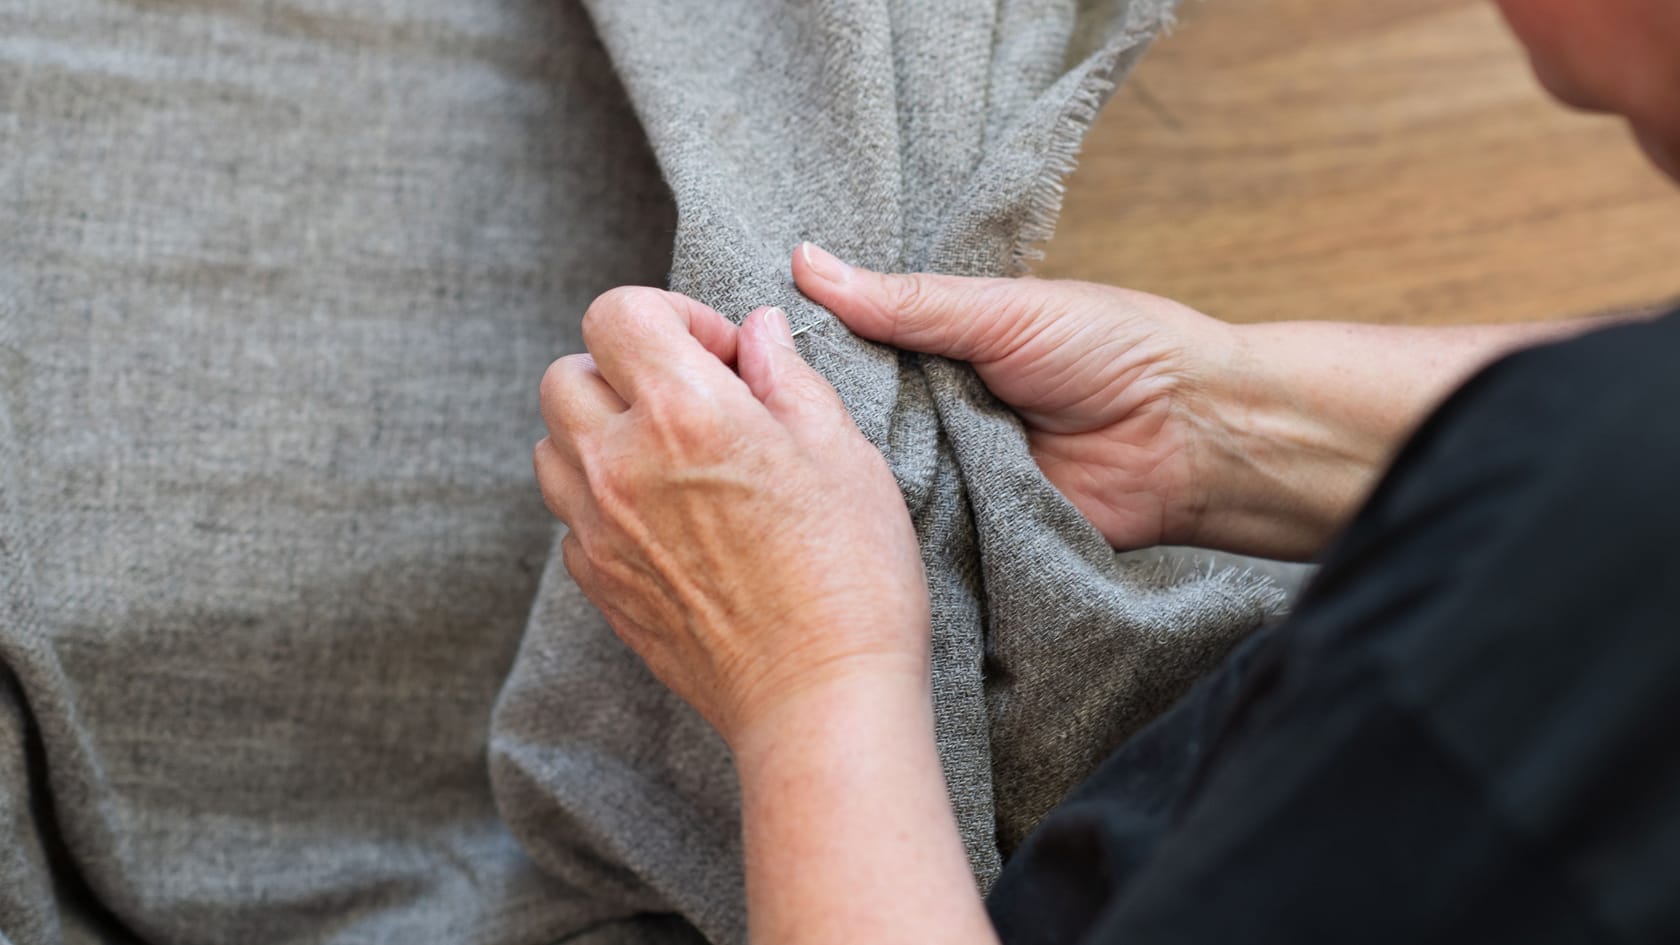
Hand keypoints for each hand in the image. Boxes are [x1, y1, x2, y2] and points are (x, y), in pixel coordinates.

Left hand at [534, 288, 930, 746]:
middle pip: (565, 373)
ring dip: (599, 432)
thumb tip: (758, 331)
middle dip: (623, 369)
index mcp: (684, 412)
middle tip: (692, 399)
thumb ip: (788, 377)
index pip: (617, 313)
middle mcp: (620, 465)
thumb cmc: (851, 574)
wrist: (819, 698)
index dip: (672, 315)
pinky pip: (570, 518)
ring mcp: (598, 530)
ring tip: (670, 456)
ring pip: (552, 445)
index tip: (721, 353)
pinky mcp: (599, 585)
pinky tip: (669, 519)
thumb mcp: (843, 452)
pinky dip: (603, 501)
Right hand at [793, 242, 1238, 551]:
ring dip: (854, 473)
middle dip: (816, 420)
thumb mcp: (1002, 312)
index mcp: (940, 351)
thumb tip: (807, 262)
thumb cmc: (1114, 350)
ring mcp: (953, 475)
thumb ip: (907, 302)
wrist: (1191, 438)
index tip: (739, 352)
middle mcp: (937, 413)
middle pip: (854, 421)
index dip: (802, 356)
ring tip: (785, 469)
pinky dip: (895, 522)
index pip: (849, 353)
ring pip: (877, 478)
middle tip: (754, 418)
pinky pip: (918, 530)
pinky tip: (845, 519)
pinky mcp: (974, 531)